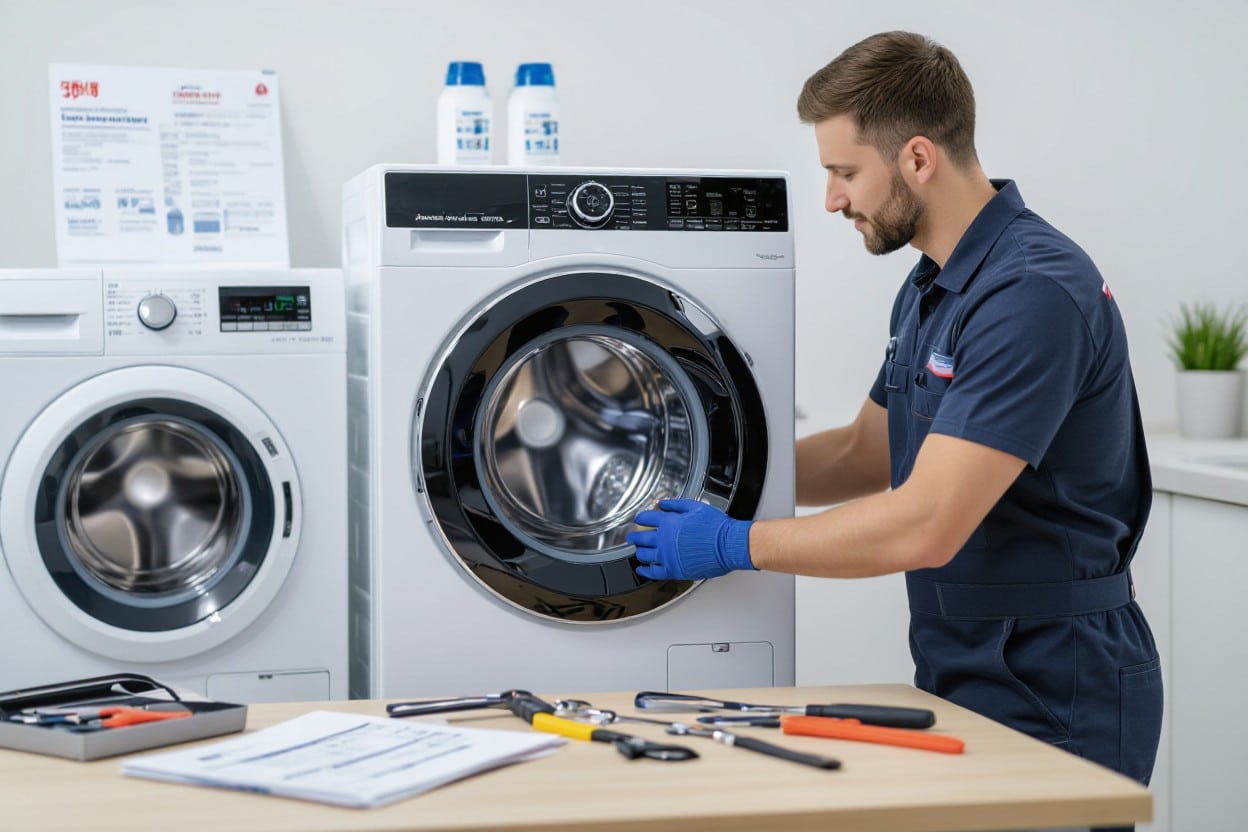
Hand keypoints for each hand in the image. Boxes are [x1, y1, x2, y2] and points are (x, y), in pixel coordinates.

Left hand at [627, 499, 754, 580]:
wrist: (728, 545)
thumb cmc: (715, 527)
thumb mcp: (695, 507)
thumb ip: (676, 504)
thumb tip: (663, 503)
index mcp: (668, 522)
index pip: (646, 519)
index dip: (641, 518)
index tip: (640, 519)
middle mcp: (664, 540)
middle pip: (641, 538)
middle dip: (635, 537)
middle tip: (632, 537)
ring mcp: (667, 556)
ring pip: (644, 555)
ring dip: (639, 552)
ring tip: (638, 551)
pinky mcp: (673, 570)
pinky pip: (653, 572)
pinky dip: (645, 570)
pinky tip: (642, 569)